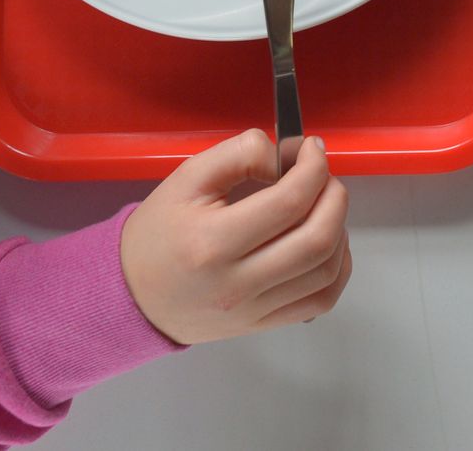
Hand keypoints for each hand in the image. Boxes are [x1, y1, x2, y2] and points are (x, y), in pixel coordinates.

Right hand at [120, 129, 351, 343]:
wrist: (131, 294)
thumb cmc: (158, 233)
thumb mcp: (186, 179)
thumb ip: (238, 154)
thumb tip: (286, 157)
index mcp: (213, 242)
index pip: (289, 202)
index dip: (313, 167)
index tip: (311, 148)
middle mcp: (237, 283)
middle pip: (318, 239)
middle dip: (335, 195)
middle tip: (322, 174)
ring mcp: (253, 310)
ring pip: (326, 271)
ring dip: (340, 228)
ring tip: (323, 203)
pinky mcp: (262, 324)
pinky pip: (320, 301)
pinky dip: (337, 268)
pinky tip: (328, 242)